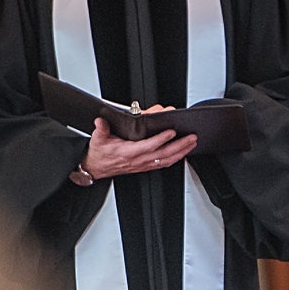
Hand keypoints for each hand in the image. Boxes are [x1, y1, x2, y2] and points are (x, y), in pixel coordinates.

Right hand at [82, 113, 198, 179]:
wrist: (96, 168)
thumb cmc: (100, 153)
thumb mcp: (98, 139)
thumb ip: (101, 129)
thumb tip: (101, 121)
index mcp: (128, 152)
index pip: (148, 146)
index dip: (161, 139)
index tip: (171, 132)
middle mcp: (138, 160)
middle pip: (163, 154)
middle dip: (179, 145)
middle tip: (191, 137)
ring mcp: (143, 164)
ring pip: (166, 160)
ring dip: (181, 151)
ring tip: (192, 142)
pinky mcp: (145, 166)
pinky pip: (164, 163)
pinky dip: (175, 158)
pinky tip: (183, 152)